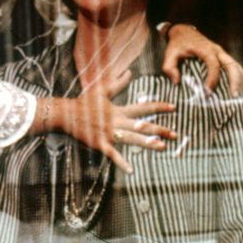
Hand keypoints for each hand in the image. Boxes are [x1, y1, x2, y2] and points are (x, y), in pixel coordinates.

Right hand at [39, 70, 176, 172]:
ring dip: (148, 143)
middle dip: (160, 129)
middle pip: (143, 125)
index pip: (143, 107)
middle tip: (176, 134)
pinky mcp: (101, 144)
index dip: (159, 107)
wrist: (66, 114)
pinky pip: (113, 154)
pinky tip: (131, 170)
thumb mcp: (102, 90)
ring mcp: (110, 134)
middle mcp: (117, 121)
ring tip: (163, 147)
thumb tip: (130, 72)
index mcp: (119, 110)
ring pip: (132, 139)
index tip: (173, 107)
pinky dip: (122, 162)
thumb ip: (118, 83)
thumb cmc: (84, 102)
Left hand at [161, 24, 242, 95]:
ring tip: (240, 98)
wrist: (184, 32)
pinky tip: (241, 92)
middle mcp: (217, 50)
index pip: (213, 64)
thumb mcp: (169, 53)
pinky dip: (240, 79)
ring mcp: (223, 54)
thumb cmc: (177, 44)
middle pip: (231, 65)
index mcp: (205, 49)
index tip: (208, 91)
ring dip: (241, 81)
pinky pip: (236, 68)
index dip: (212, 78)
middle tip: (234, 97)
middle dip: (235, 81)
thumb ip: (169, 67)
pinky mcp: (224, 58)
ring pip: (237, 66)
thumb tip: (177, 82)